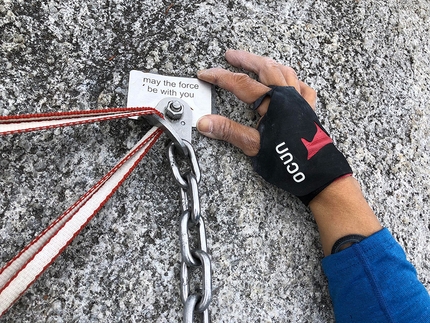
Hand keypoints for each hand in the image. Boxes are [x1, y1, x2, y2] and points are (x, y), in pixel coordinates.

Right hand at [196, 49, 316, 155]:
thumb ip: (229, 131)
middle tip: (230, 55)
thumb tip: (204, 123)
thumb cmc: (288, 161)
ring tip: (256, 62)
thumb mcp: (254, 146)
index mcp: (273, 102)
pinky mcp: (309, 110)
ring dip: (268, 64)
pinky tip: (289, 82)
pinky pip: (302, 87)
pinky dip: (292, 80)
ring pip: (285, 72)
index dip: (220, 77)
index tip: (205, 74)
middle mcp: (288, 96)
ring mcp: (301, 101)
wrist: (318, 173)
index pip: (241, 83)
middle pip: (265, 68)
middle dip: (246, 59)